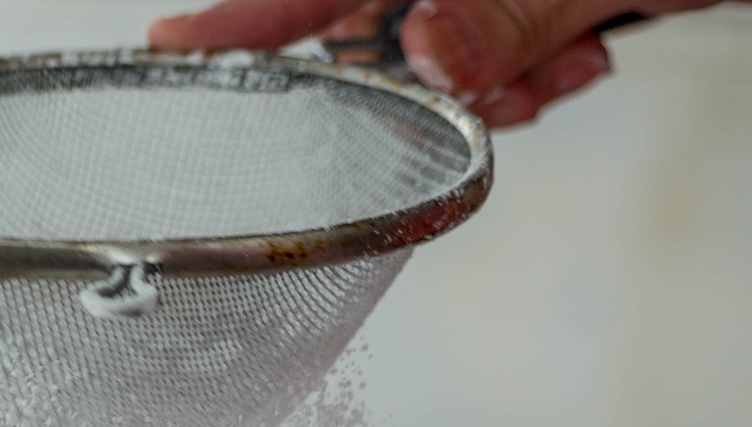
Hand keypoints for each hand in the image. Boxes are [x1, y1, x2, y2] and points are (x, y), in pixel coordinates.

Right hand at [148, 0, 751, 126]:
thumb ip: (509, 7)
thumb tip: (423, 50)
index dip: (239, 21)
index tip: (166, 49)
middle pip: (381, 22)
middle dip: (425, 75)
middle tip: (490, 93)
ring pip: (447, 50)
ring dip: (498, 83)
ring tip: (568, 63)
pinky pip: (502, 50)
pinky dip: (537, 70)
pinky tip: (585, 53)